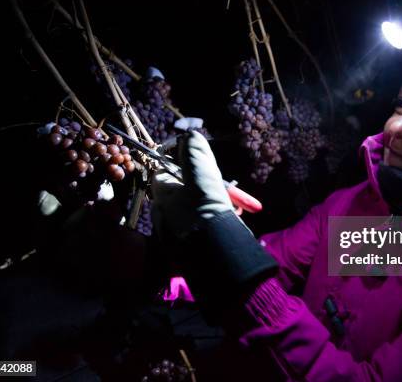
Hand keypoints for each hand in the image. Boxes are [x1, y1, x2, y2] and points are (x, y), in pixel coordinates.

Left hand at [150, 131, 276, 313]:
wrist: (219, 266)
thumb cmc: (208, 219)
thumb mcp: (204, 180)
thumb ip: (196, 155)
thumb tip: (190, 135)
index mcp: (163, 197)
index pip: (164, 169)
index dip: (181, 160)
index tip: (202, 160)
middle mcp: (166, 215)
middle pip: (186, 188)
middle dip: (209, 185)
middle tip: (229, 192)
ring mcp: (179, 233)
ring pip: (199, 207)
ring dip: (219, 203)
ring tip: (237, 210)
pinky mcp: (192, 248)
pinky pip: (205, 226)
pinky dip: (220, 220)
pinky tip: (235, 222)